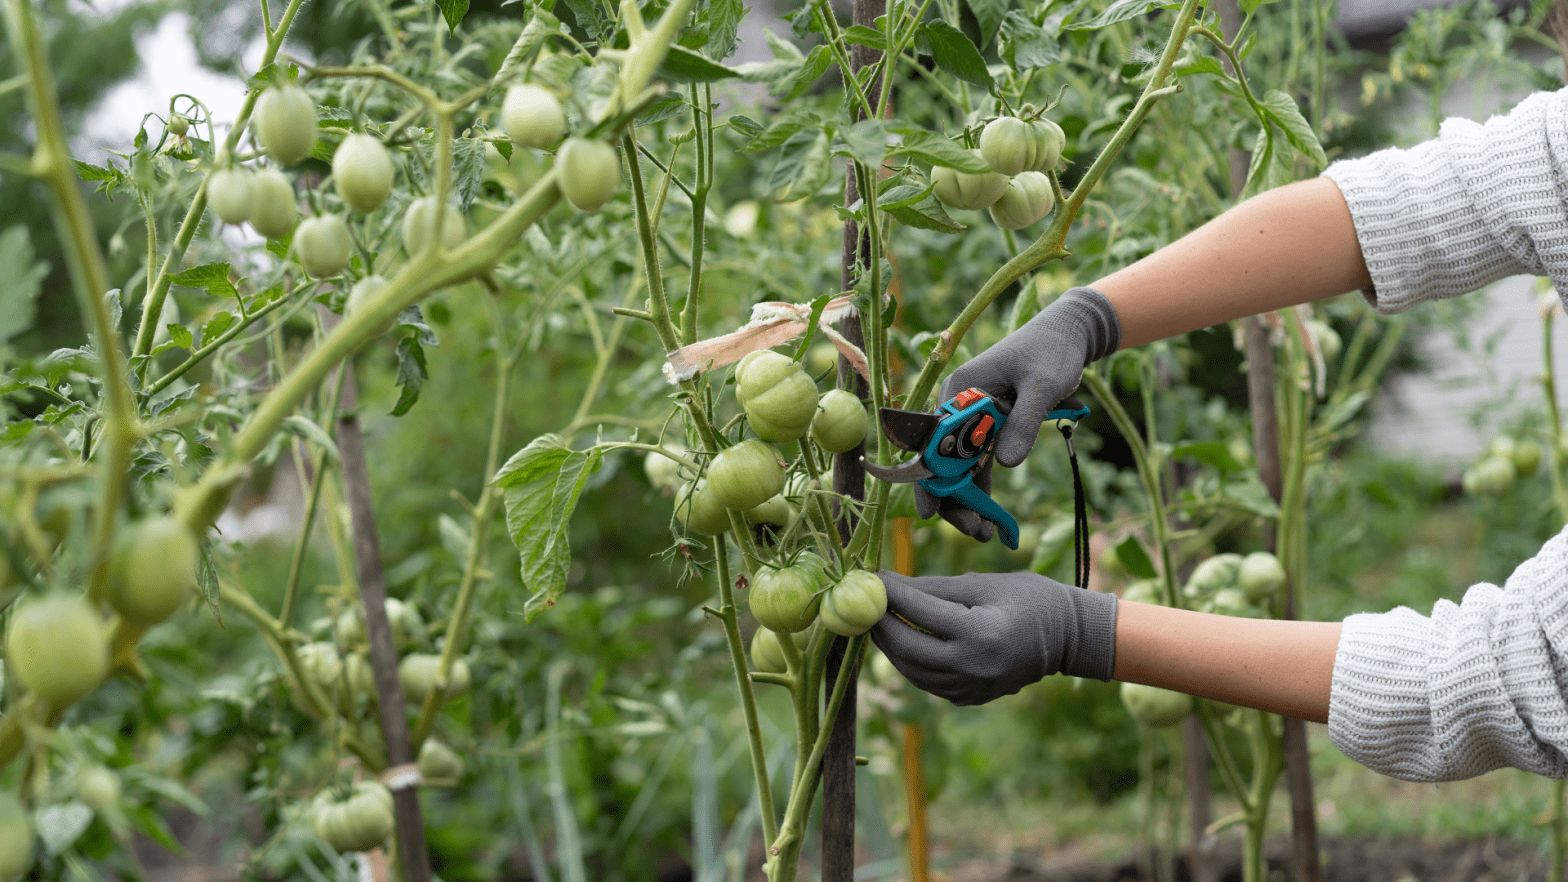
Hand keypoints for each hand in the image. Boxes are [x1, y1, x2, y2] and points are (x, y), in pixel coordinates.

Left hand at [869, 569, 1117, 705]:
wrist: (1068, 638)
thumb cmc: (1028, 599)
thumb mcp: (982, 584)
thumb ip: (933, 587)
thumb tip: (889, 583)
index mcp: (979, 633)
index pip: (919, 612)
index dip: (890, 594)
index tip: (870, 577)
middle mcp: (972, 667)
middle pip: (906, 648)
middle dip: (880, 624)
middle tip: (865, 603)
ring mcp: (971, 688)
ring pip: (911, 671)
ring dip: (890, 646)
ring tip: (878, 620)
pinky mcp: (970, 698)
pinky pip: (928, 682)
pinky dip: (910, 662)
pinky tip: (902, 641)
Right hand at [918, 286, 1119, 540]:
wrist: (1068, 335)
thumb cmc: (1053, 351)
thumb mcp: (1042, 385)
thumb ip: (1023, 422)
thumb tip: (1006, 464)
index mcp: (960, 390)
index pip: (933, 440)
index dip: (928, 478)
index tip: (930, 512)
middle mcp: (958, 406)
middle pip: (943, 460)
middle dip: (953, 499)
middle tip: (975, 532)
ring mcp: (972, 419)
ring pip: (960, 467)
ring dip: (969, 500)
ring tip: (986, 534)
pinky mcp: (989, 427)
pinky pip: (979, 464)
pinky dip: (983, 489)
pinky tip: (992, 518)